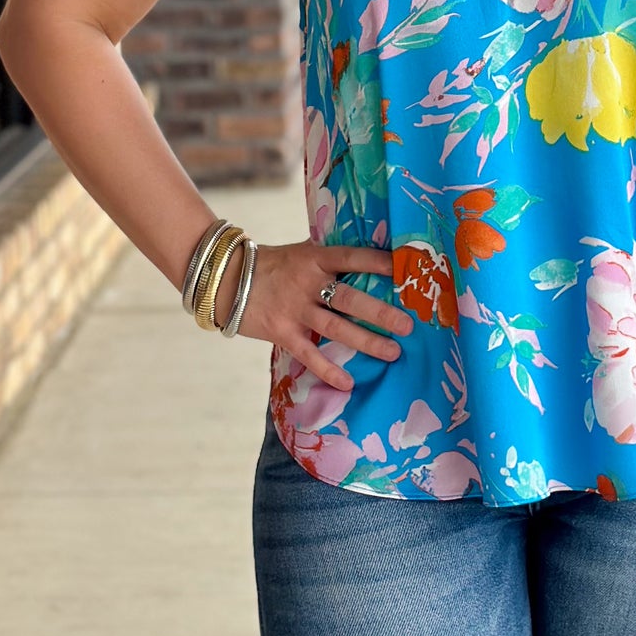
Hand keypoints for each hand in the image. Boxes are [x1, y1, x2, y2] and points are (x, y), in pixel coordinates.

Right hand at [237, 240, 413, 389]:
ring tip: (393, 352)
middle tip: (409, 325)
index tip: (404, 270)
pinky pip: (309, 354)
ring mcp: (295, 309)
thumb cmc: (272, 264)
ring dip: (366, 341)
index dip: (377, 263)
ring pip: (335, 328)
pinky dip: (328, 370)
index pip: (351, 257)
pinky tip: (349, 383)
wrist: (226, 279)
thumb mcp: (302, 252)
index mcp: (315, 257)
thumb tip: (370, 258)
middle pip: (349, 299)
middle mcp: (308, 282)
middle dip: (380, 313)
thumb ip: (329, 258)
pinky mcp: (282, 333)